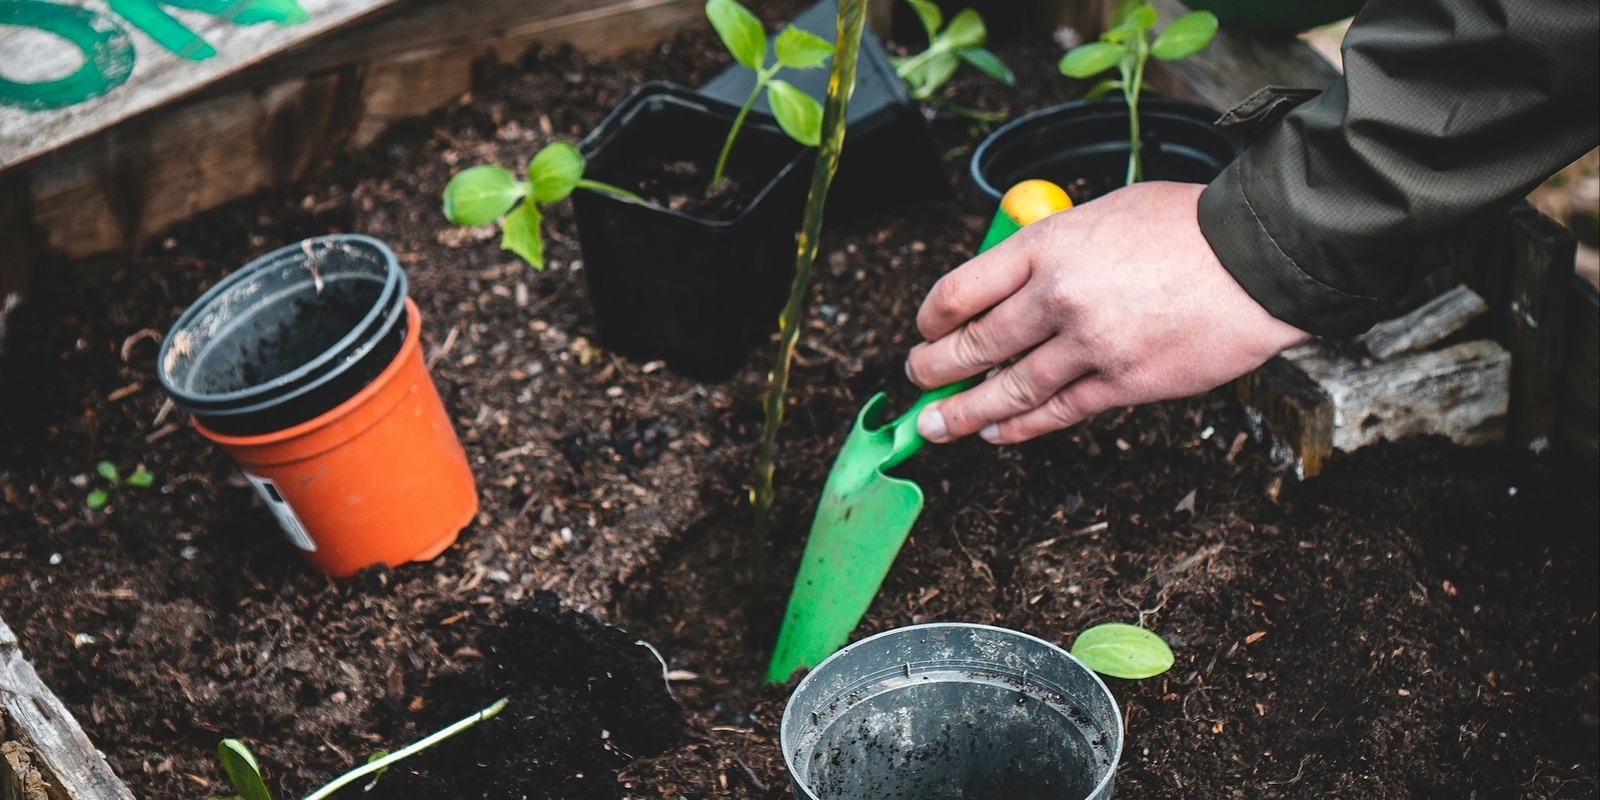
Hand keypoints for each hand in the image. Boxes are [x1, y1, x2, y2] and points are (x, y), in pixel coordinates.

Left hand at [904, 181, 1310, 443]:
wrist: (1260, 258)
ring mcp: (1090, 345)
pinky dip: (1020, 427)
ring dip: (963, 412)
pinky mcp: (1123, 383)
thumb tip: (1015, 280)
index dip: (932, 316)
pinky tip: (997, 433)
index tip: (924, 328)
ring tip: (935, 425)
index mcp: (1048, 245)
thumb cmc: (1188, 227)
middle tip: (916, 379)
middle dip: (934, 369)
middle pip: (975, 344)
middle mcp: (1058, 296)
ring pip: (1008, 389)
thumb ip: (1054, 247)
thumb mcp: (1104, 213)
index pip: (962, 288)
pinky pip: (1057, 413)